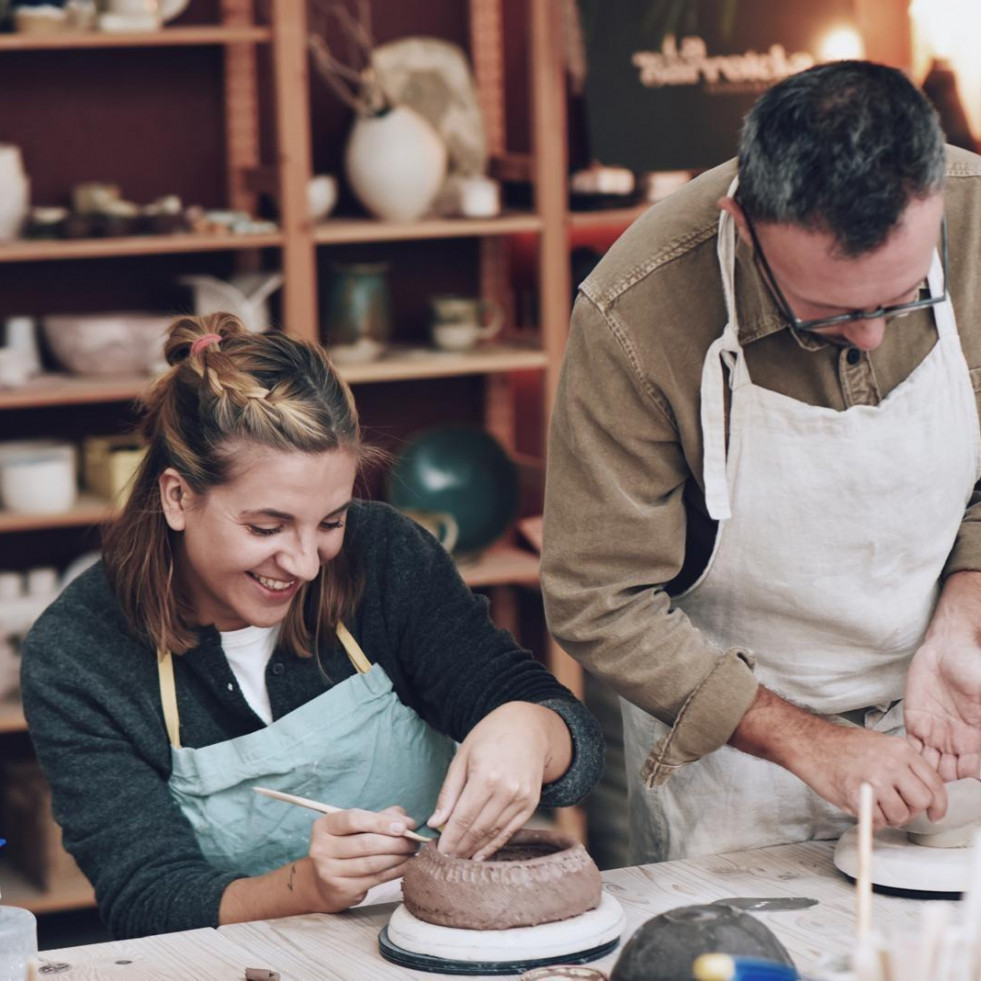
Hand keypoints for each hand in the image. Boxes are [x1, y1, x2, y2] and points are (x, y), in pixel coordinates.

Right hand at [307, 805, 417, 911]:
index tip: (402, 827)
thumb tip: (409, 823)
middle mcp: (322, 848)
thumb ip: (383, 817)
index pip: (352, 819)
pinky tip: (406, 866)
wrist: (323, 883)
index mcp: (325, 826)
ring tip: (411, 852)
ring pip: (372, 863)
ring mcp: (329, 871)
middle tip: (414, 841)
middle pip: (365, 843)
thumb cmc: (347, 845)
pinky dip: (395, 871)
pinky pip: (375, 879)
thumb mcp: (359, 826)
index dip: (380, 822)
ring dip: (398, 857)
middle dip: (395, 842)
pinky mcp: (342, 890)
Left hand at [428, 701, 570, 860]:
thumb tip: (435, 822)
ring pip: (494, 833)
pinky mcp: (531, 804)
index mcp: (485, 776)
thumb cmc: (490, 736)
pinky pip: (510, 831)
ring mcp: (522, 799)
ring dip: (475, 849)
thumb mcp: (462, 756)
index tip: (437, 852)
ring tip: (458, 859)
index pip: (463, 818)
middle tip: (445, 859)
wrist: (529, 727)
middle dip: (459, 848)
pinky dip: (494, 845)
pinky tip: (480, 854)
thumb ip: (449, 792)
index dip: (449, 839)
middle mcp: (506, 790)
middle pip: (478, 829)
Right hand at [788, 724, 946, 830]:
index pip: (935, 782)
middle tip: (897, 808)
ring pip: (901, 815)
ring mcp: (875, 780)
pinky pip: (878, 822)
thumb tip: (920, 792)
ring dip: (890, 818)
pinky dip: (872, 821)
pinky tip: (862, 808)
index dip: (938, 804)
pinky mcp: (858, 796)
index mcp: (901, 749)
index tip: (934, 813)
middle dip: (912, 810)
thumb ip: (903, 765)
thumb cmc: (841, 746)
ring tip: (875, 807)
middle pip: (922, 801)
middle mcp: (892, 764)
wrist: (810, 743)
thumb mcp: (881, 744)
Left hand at [905, 596, 980, 780]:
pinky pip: (911, 746)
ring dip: (920, 771)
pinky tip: (902, 759)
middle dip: (937, 781)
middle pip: (948, 772)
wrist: (948, 648)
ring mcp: (936, 732)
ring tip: (911, 775)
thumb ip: (980, 722)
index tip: (953, 780)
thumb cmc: (974, 667)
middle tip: (925, 784)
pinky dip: (907, 756)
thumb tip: (979, 741)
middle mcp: (958, 740)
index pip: (971, 770)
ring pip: (928, 763)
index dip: (964, 777)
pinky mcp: (917, 721)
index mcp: (977, 739)